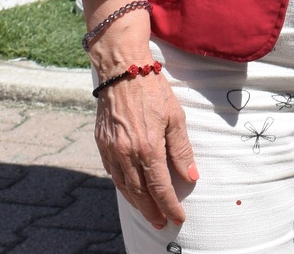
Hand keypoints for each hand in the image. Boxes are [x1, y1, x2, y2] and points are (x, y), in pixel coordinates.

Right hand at [90, 17, 196, 229]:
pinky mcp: (101, 144)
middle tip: (162, 223)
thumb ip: (181, 149)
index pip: (160, 186)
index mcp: (147, 147)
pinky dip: (123, 187)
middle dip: (152, 210)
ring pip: (124, 187)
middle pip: (140, 192)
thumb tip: (191, 176)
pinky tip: (132, 191)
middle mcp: (126, 153)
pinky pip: (113, 174)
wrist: (121, 70)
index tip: (178, 217)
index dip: (170, 205)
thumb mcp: (175, 117)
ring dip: (137, 203)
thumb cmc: (152, 90)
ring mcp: (111, 150)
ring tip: (149, 213)